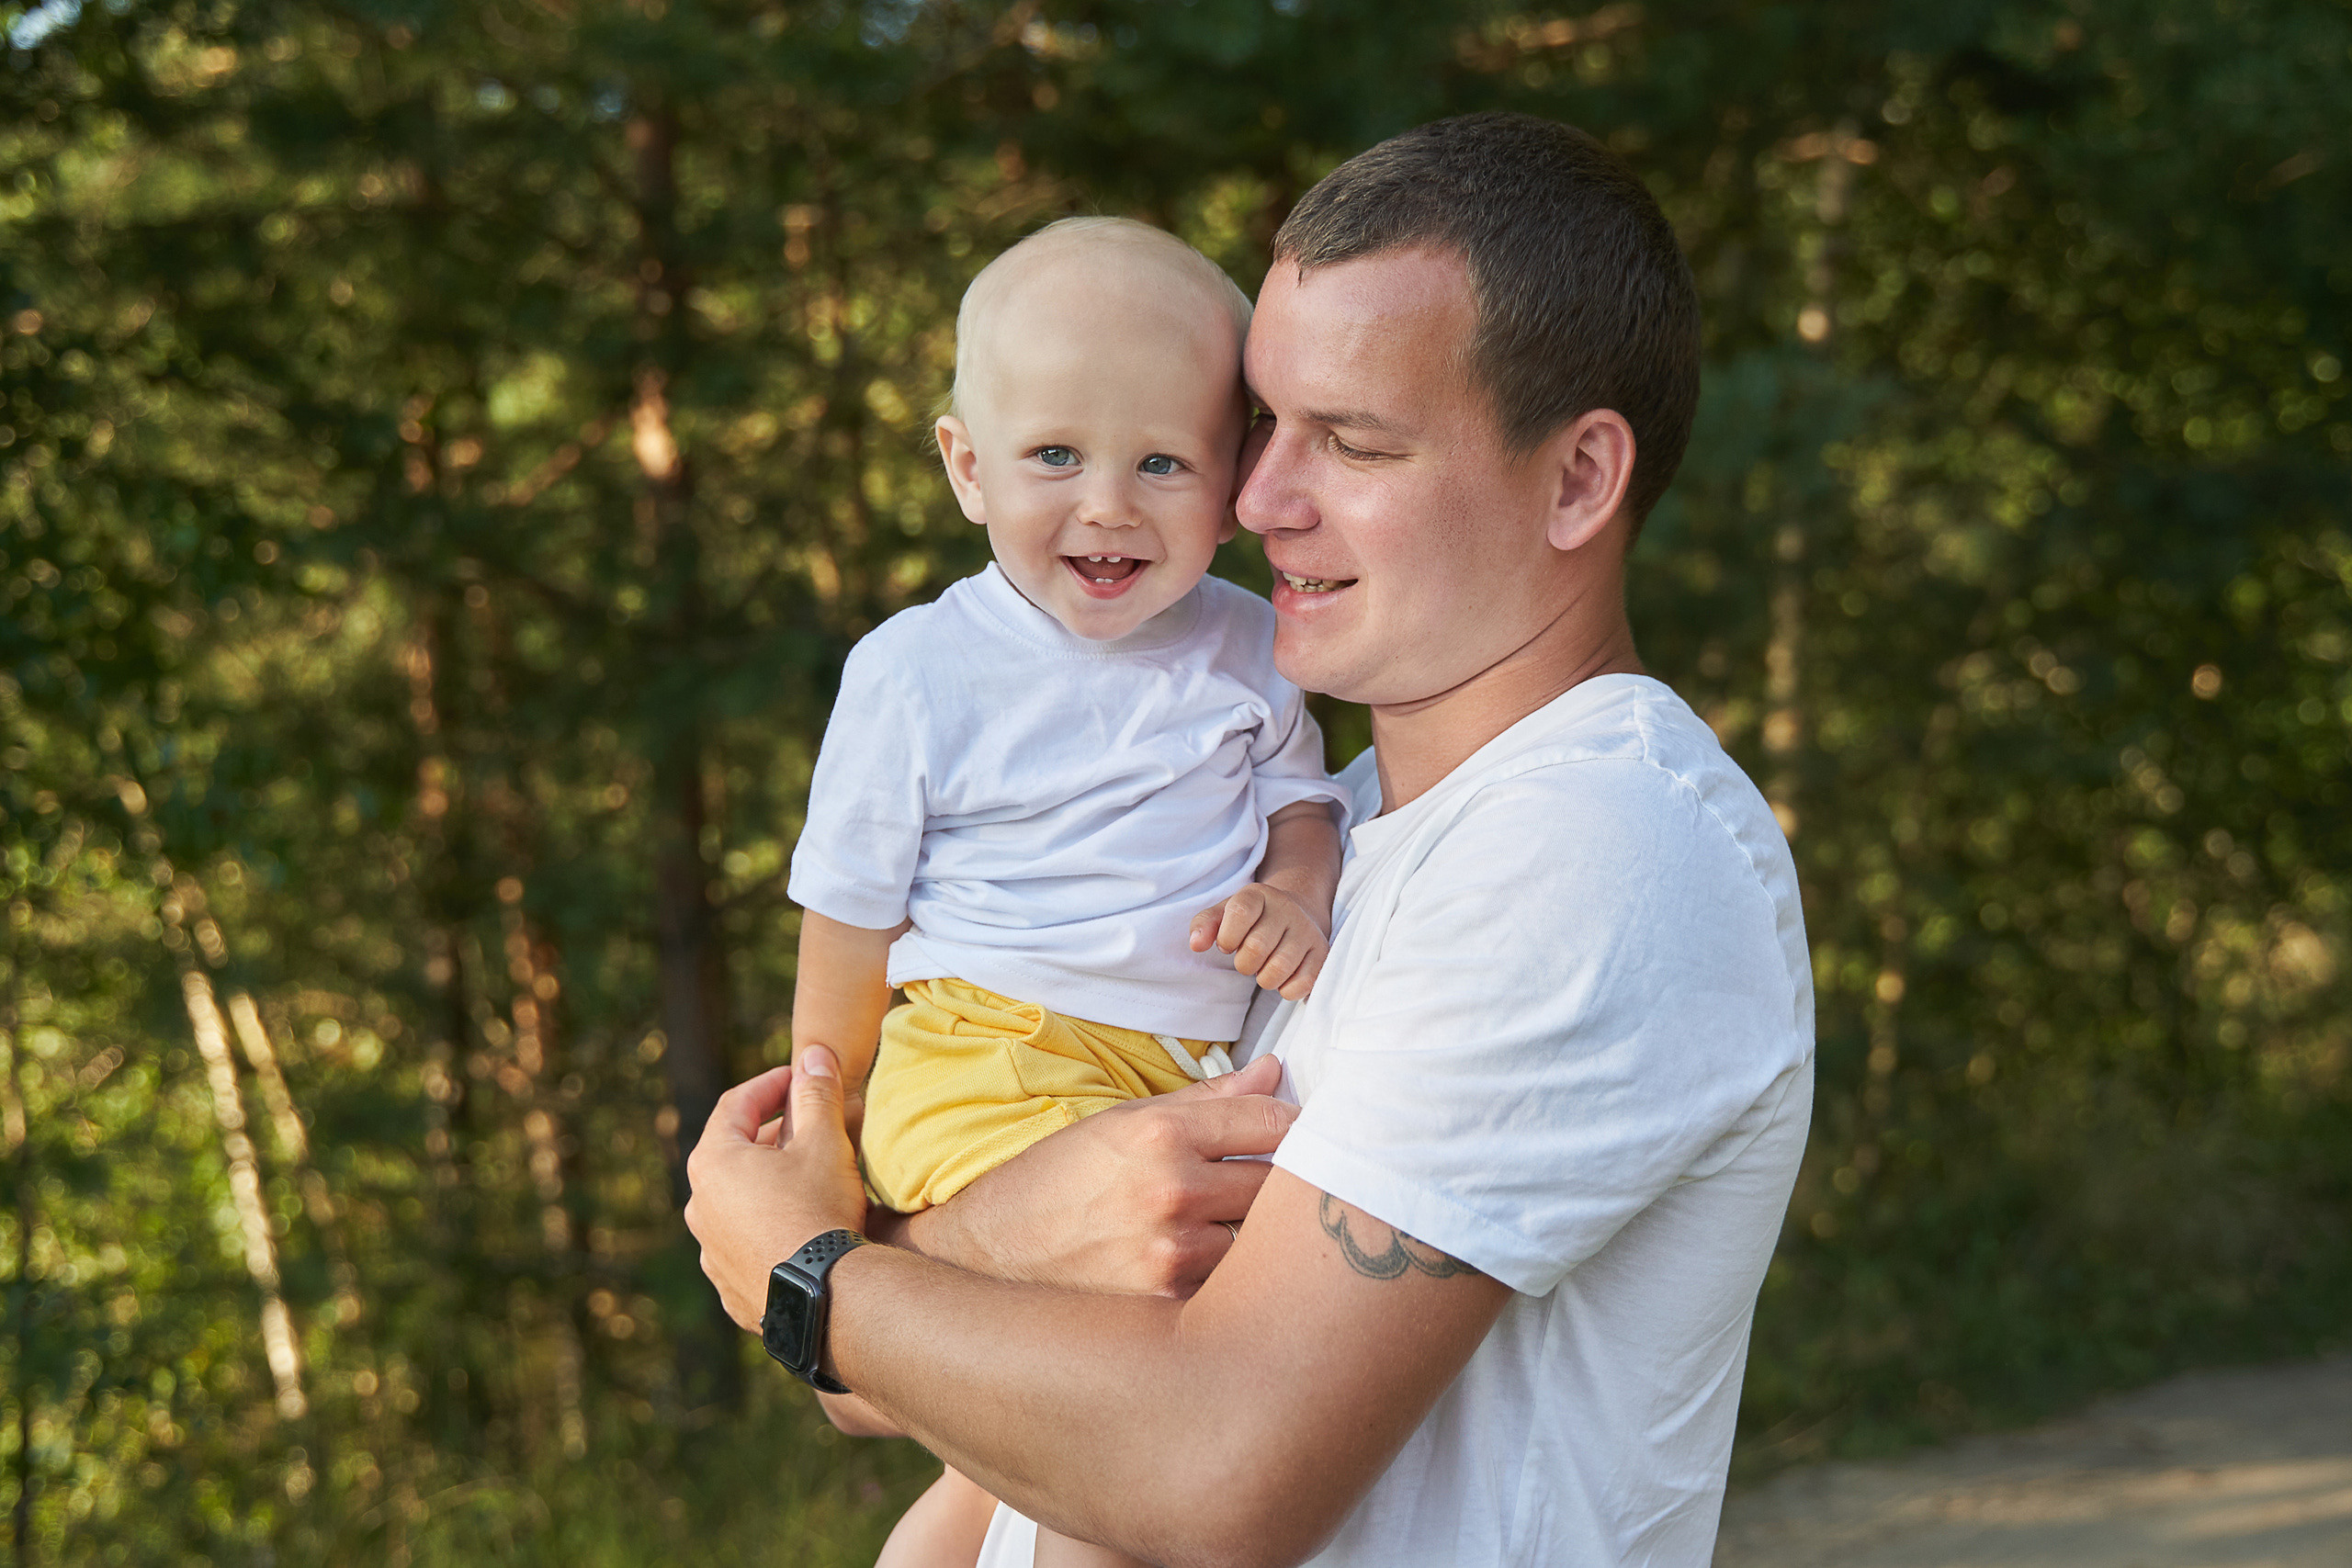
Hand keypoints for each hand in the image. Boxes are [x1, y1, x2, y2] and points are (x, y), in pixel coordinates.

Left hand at [683, 1046, 869, 1332]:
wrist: (823, 1300)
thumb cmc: (818, 1212)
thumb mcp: (824, 1143)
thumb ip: (816, 1094)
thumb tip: (814, 1054)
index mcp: (713, 1163)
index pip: (737, 1105)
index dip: (772, 1084)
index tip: (801, 1076)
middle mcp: (698, 1207)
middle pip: (734, 1153)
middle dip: (775, 1133)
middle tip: (813, 1124)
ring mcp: (710, 1252)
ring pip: (739, 1201)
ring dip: (769, 1182)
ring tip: (810, 1178)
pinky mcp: (728, 1287)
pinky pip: (746, 1242)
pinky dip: (769, 1225)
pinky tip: (801, 1227)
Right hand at [904, 1054, 1295, 1296]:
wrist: (986, 1258)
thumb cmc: (1056, 1182)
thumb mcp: (1120, 1125)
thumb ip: (1205, 1101)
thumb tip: (1274, 1073)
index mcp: (1160, 1134)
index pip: (1272, 1121)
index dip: (1294, 1127)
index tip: (1297, 1135)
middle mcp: (1171, 1191)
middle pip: (1279, 1184)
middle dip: (1284, 1184)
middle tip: (1277, 1188)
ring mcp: (1173, 1255)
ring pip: (1261, 1242)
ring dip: (1259, 1238)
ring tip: (1236, 1232)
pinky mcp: (1169, 1307)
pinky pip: (1231, 1286)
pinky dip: (1231, 1279)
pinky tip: (1215, 1274)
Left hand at [1190, 882, 1329, 999]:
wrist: (1297, 912)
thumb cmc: (1253, 918)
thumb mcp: (1225, 913)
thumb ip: (1204, 925)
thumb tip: (1196, 945)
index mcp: (1259, 895)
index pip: (1240, 912)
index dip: (1227, 937)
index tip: (1227, 944)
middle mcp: (1287, 909)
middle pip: (1256, 948)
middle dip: (1244, 964)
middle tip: (1247, 960)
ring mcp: (1307, 931)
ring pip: (1278, 970)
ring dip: (1264, 979)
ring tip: (1265, 968)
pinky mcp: (1322, 954)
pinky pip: (1301, 984)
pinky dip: (1286, 989)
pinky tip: (1284, 977)